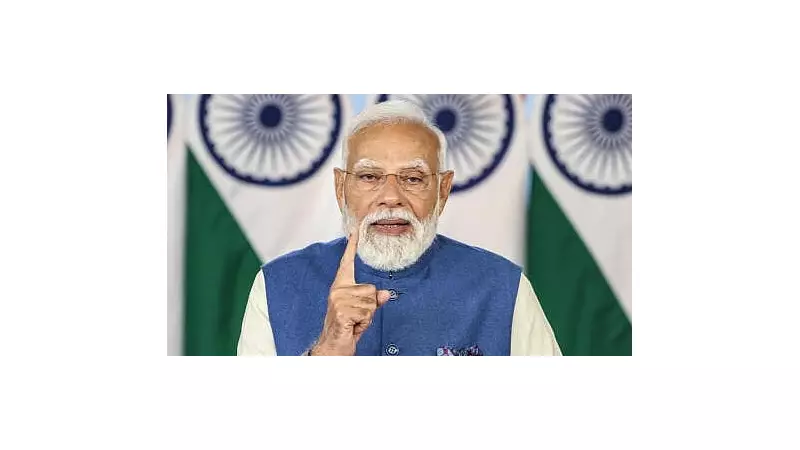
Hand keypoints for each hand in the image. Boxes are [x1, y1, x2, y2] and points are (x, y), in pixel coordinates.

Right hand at [310, 227, 390, 355]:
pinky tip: (352, 326)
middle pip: (371, 290)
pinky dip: (364, 323)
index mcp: (341, 286)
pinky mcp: (341, 310)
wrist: (333, 347)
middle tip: (356, 318)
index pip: (347, 263)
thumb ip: (374, 301)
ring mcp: (338, 300)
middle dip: (370, 308)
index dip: (352, 247)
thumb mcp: (364, 312)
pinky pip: (367, 312)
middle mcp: (338, 290)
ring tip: (354, 322)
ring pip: (371, 302)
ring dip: (367, 316)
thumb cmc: (347, 328)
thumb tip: (386, 293)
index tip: (355, 231)